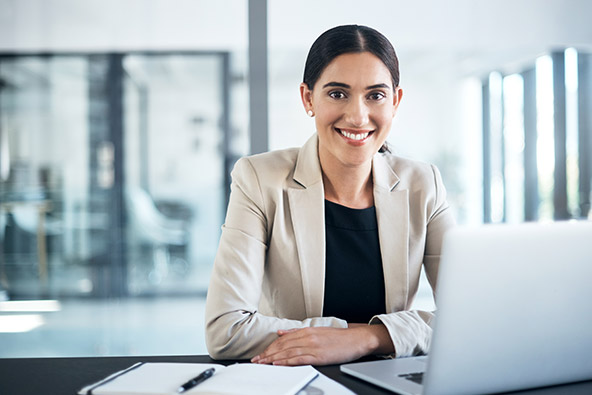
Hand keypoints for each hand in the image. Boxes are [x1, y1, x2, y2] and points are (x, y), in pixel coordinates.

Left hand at [251, 325, 393, 365]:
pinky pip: (299, 358)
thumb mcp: (316, 330)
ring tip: (262, 363)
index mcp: (306, 331)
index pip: (282, 340)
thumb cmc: (338, 338)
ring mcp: (312, 346)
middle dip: (267, 354)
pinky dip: (287, 361)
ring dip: (273, 358)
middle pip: (282, 346)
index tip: (260, 354)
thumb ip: (297, 332)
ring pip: (288, 352)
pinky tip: (279, 364)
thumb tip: (281, 333)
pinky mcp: (318, 355)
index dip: (269, 347)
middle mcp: (307, 337)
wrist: (356, 339)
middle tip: (256, 360)